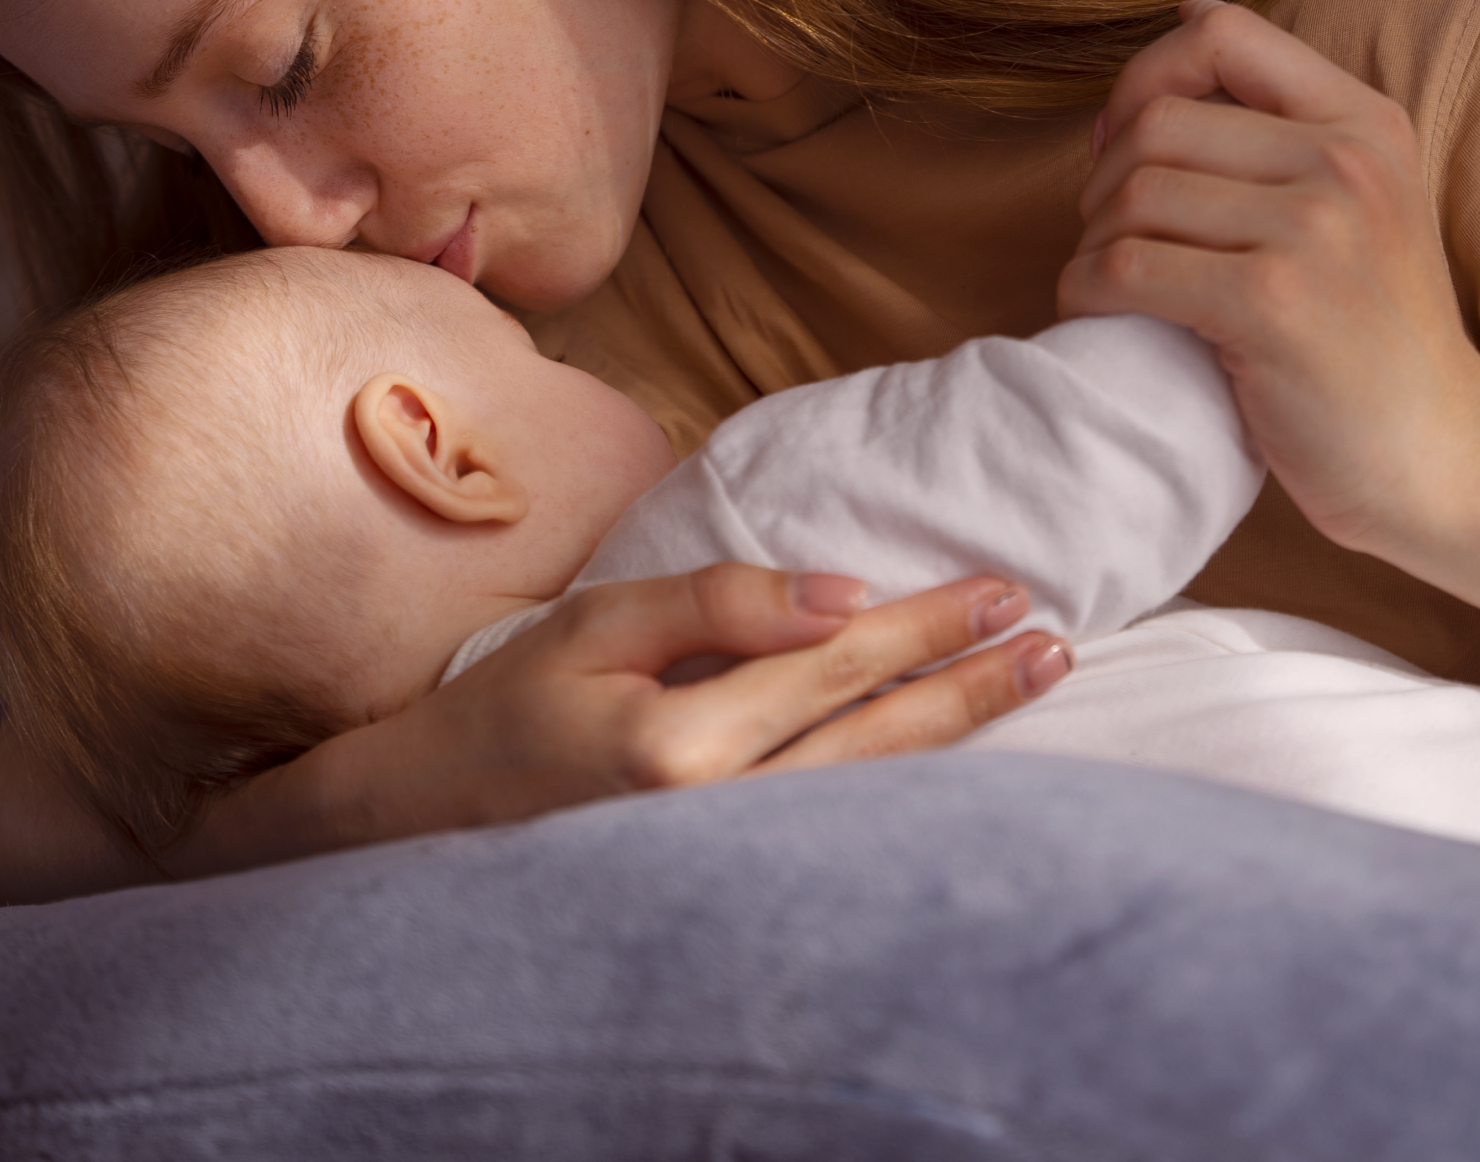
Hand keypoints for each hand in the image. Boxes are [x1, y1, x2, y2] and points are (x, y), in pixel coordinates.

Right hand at [182, 565, 1064, 872]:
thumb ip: (723, 602)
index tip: (1004, 590)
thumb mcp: (598, 624)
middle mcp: (718, 821)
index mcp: (680, 747)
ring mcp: (730, 869)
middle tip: (1053, 640)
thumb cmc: (508, 708)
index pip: (838, 669)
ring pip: (877, 798)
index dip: (928, 626)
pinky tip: (959, 757)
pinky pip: (842, 832)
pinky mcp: (732, 888)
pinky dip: (909, 790)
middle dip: (974, 686)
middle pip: (881, 743)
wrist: (425, 825)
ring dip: (962, 737)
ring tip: (1034, 684)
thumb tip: (847, 591)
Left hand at [1058, 0, 1479, 561]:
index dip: (1144, 77)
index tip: (1126, 143)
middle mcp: (1345, 161)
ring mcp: (1313, 231)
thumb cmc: (1375, 343)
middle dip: (1102, 175)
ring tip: (1109, 281)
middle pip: (1158, 119)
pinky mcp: (1271, 305)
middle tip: (1110, 235)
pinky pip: (1126, 267)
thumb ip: (1286, 125)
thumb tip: (1184, 18)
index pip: (1220, 33)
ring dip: (1091, 241)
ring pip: (1132, 193)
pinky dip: (1088, 290)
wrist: (1445, 461)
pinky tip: (1101, 314)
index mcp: (1366, 122)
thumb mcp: (1362, 204)